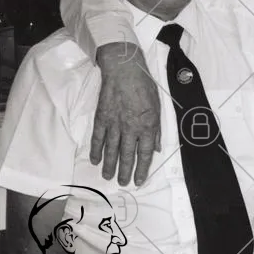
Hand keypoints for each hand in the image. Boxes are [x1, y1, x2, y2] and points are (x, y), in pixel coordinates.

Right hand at [93, 43, 160, 185]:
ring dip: (109, 165)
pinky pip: (98, 138)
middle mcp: (130, 128)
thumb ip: (156, 129)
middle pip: (126, 155)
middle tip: (122, 183)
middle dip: (125, 171)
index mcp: (147, 126)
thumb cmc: (144, 87)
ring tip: (108, 177)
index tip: (139, 181)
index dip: (142, 169)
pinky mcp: (101, 119)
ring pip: (111, 150)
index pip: (145, 153)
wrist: (124, 71)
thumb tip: (157, 148)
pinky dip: (96, 150)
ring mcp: (114, 124)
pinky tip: (95, 160)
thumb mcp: (158, 107)